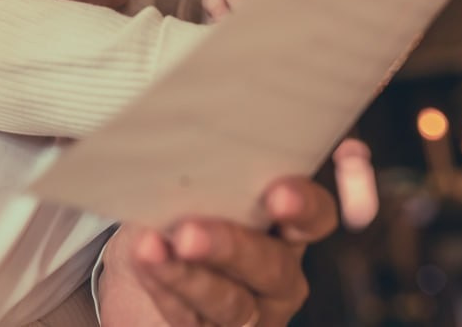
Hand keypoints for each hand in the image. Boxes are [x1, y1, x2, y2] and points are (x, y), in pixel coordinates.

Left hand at [115, 177, 338, 325]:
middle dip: (230, 247)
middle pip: (272, 266)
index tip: (277, 195)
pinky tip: (145, 264)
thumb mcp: (195, 186)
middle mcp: (278, 274)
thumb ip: (206, 173)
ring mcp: (251, 313)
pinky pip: (190, 318)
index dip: (304, 206)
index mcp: (287, 228)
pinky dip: (164, 288)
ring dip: (188, 277)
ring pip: (232, 304)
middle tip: (189, 232)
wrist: (146, 260)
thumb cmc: (179, 210)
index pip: (315, 217)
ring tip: (153, 250)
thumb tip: (183, 151)